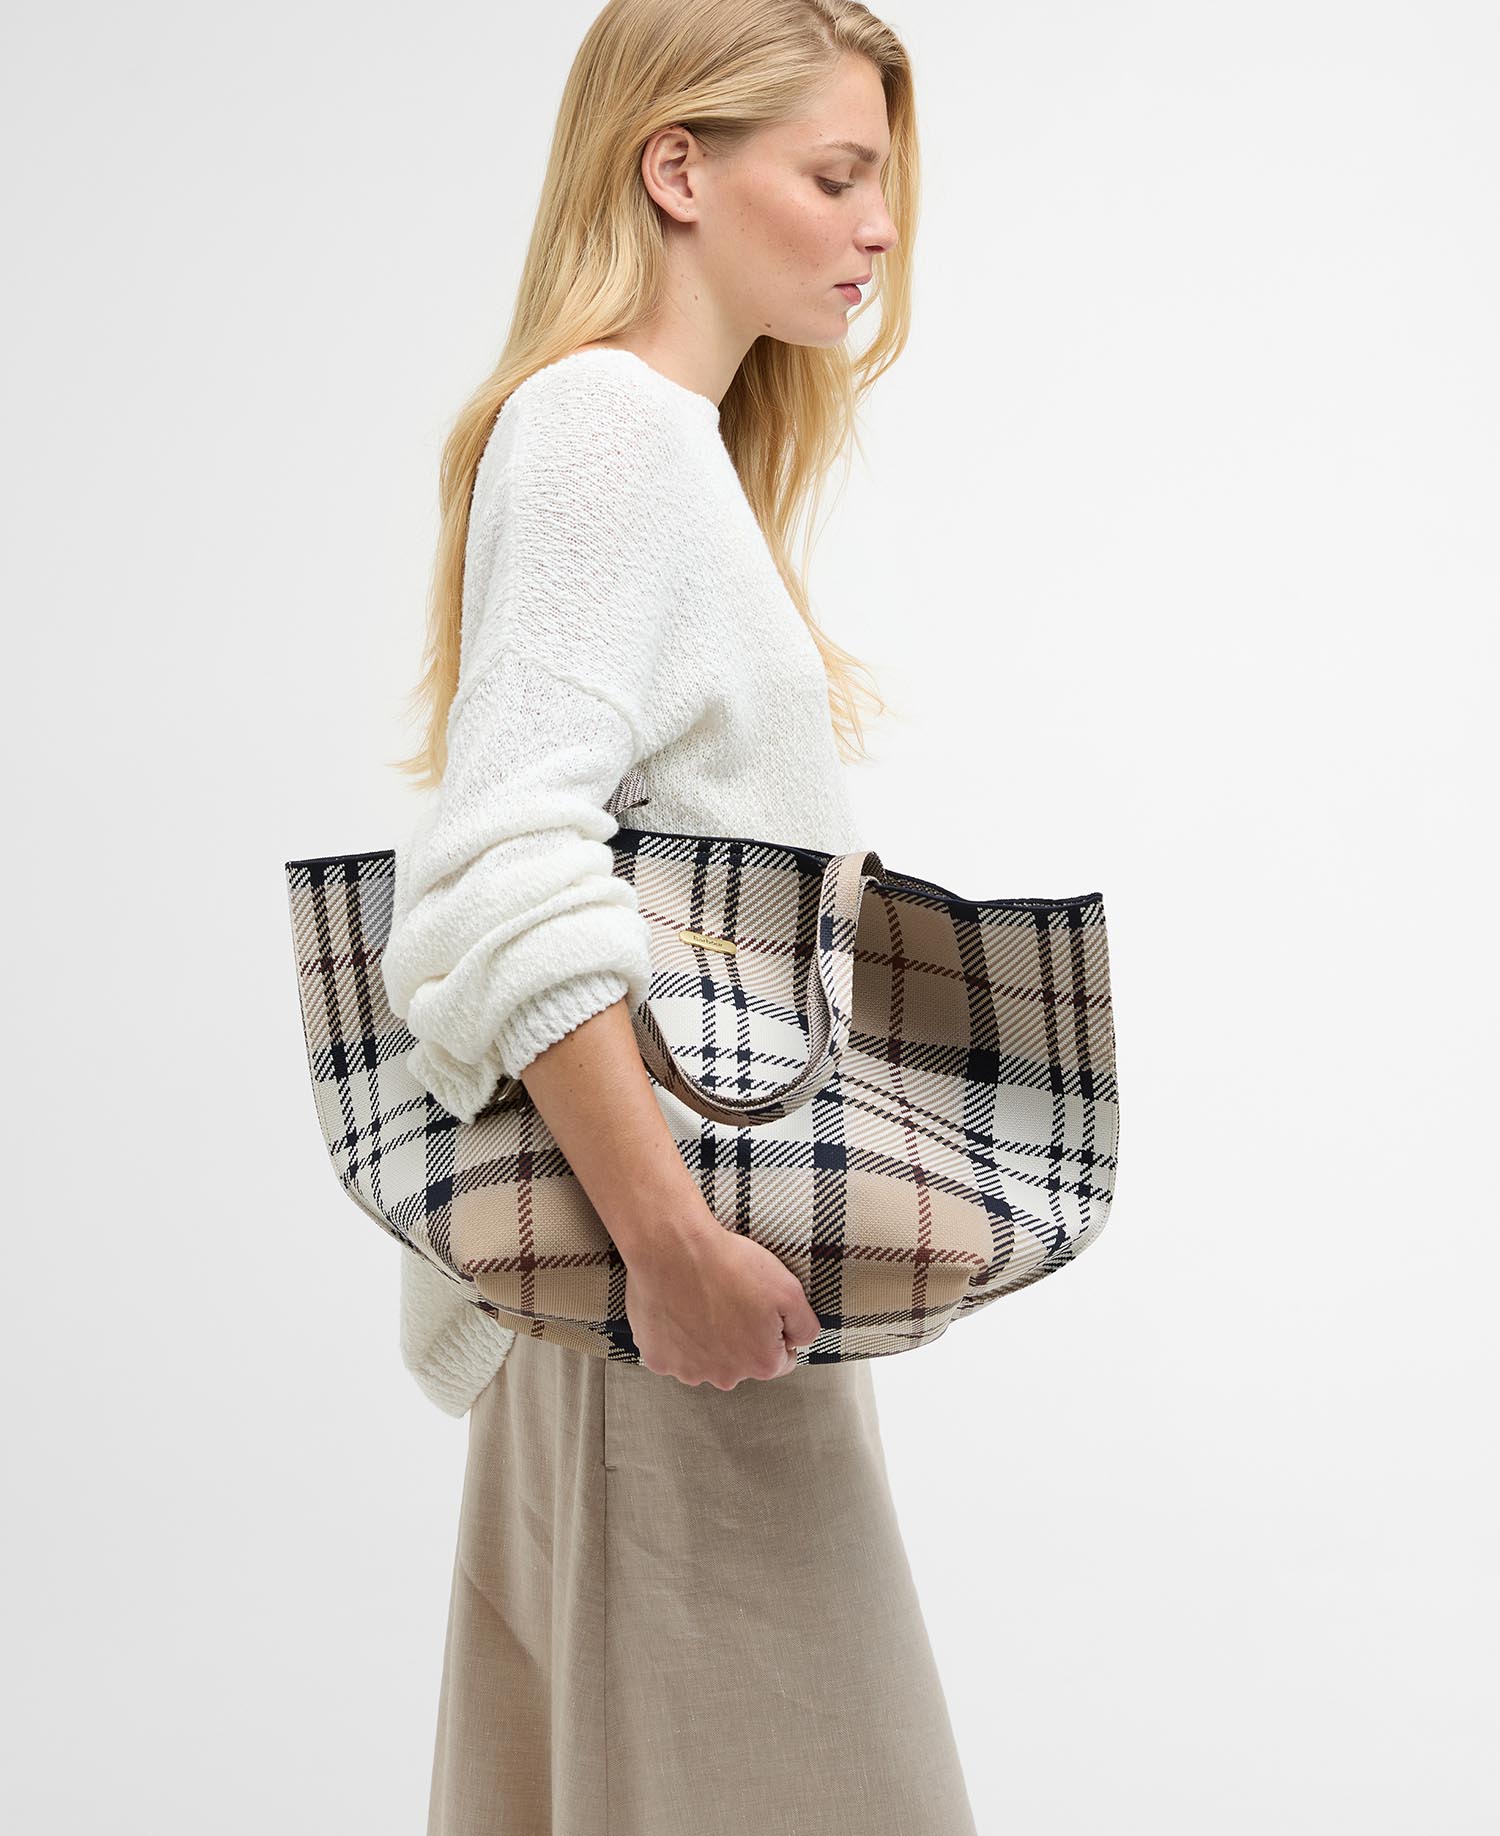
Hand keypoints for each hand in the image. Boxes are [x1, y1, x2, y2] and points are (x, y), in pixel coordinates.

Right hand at [620, 1207, 823, 1389]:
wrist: (674, 1248)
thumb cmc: (730, 1265)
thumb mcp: (790, 1290)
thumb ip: (805, 1326)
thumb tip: (798, 1342)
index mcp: (760, 1364)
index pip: (780, 1360)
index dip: (773, 1331)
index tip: (758, 1307)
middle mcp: (725, 1377)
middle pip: (740, 1363)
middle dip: (739, 1338)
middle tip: (729, 1299)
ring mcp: (688, 1371)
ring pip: (706, 1361)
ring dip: (706, 1340)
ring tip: (702, 1302)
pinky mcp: (658, 1359)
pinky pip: (673, 1354)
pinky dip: (676, 1337)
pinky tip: (678, 1308)